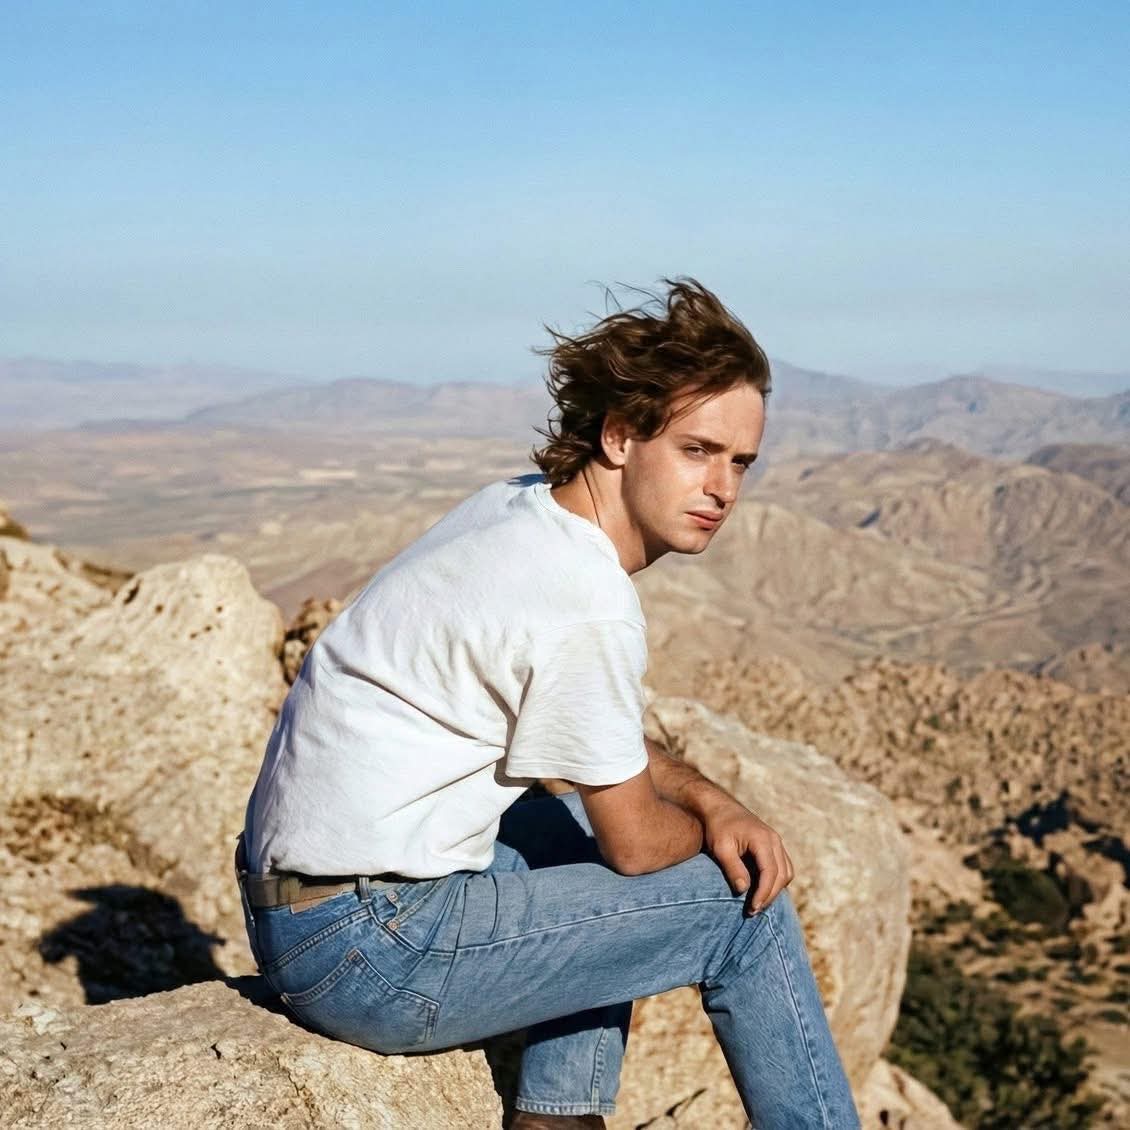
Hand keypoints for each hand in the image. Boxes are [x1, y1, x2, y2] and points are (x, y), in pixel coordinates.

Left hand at [700, 797, 794, 914]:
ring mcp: (776, 841)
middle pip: (782, 875)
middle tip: (753, 911)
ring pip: (786, 872)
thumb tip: (743, 890)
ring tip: (758, 904)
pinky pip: (783, 866)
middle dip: (770, 896)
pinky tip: (762, 890)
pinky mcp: (773, 844)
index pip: (770, 873)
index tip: (752, 909)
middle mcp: (774, 840)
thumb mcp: (721, 847)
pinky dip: (777, 880)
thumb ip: (733, 868)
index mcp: (763, 839)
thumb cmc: (717, 826)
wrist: (718, 807)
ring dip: (776, 889)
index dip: (763, 894)